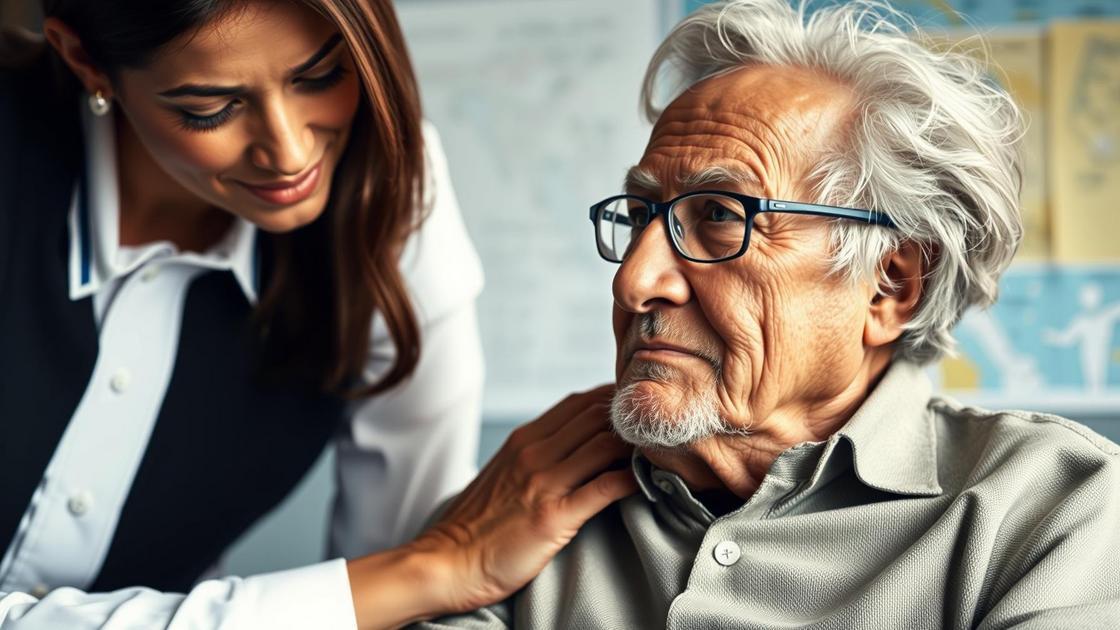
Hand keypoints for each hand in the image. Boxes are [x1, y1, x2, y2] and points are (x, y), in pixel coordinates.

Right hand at [414, 384, 636, 613]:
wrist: (445, 562)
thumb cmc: (476, 524)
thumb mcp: (503, 473)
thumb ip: (534, 454)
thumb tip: (571, 444)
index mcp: (523, 439)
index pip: (579, 403)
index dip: (614, 400)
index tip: (638, 409)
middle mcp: (534, 453)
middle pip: (597, 416)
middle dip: (632, 418)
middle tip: (659, 426)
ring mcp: (543, 483)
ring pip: (605, 444)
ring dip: (638, 445)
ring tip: (662, 451)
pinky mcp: (553, 518)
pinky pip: (604, 488)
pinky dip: (632, 479)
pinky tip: (649, 481)